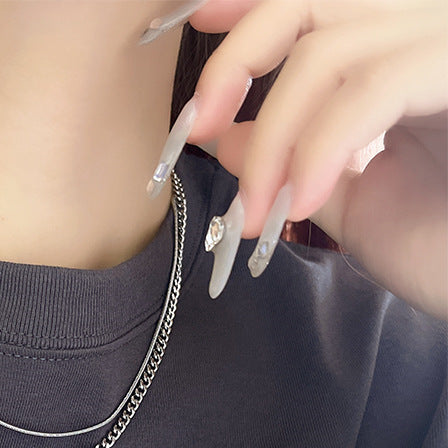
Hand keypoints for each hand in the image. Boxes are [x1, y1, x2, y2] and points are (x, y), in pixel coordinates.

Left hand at [142, 0, 447, 319]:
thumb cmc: (444, 251)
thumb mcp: (350, 202)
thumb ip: (292, 161)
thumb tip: (226, 136)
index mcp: (406, 54)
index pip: (322, 0)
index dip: (255, 1)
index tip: (201, 18)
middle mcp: (435, 33)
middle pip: (314, 0)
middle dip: (237, 60)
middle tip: (195, 127)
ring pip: (332, 51)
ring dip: (274, 140)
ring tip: (255, 211)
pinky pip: (373, 89)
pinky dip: (320, 148)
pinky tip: (303, 199)